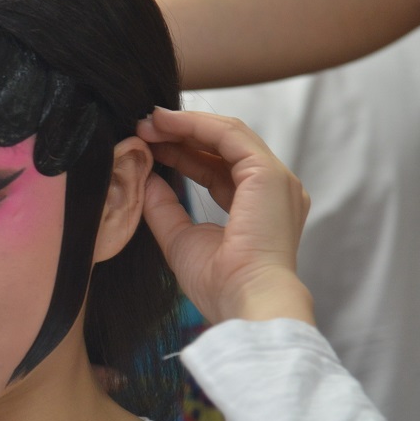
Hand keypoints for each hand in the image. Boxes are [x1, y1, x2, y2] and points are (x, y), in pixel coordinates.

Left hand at [137, 108, 313, 324]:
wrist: (245, 300)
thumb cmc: (218, 283)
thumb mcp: (180, 238)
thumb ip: (163, 208)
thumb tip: (145, 179)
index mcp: (258, 209)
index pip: (217, 169)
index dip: (182, 154)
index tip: (148, 145)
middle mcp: (273, 191)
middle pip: (222, 148)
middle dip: (180, 134)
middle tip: (143, 127)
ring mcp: (276, 180)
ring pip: (227, 135)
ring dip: (185, 124)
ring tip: (148, 121)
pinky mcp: (269, 173)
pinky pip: (230, 135)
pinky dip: (196, 124)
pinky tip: (165, 121)